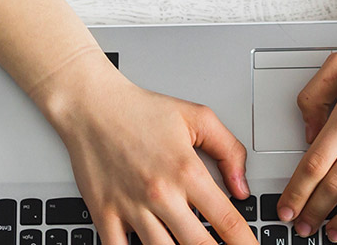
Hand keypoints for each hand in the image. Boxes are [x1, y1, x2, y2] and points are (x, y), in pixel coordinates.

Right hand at [44, 71, 259, 244]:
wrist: (90, 105)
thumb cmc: (140, 110)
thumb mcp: (197, 117)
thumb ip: (229, 151)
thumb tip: (242, 188)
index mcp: (187, 171)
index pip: (227, 221)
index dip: (245, 244)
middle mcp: (161, 194)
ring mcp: (131, 207)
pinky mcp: (104, 214)